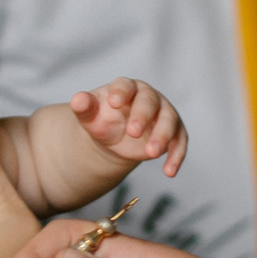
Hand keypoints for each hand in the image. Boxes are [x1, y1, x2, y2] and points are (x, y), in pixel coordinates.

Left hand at [69, 78, 186, 176]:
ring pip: (169, 121)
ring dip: (162, 136)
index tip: (114, 102)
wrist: (115, 138)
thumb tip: (77, 100)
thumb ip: (84, 107)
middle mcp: (149, 97)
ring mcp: (164, 114)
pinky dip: (176, 156)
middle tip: (133, 132)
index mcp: (127, 88)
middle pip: (150, 102)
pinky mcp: (174, 133)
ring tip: (151, 153)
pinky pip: (179, 142)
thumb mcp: (90, 116)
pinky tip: (169, 172)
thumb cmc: (102, 120)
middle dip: (142, 116)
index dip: (121, 92)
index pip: (126, 86)